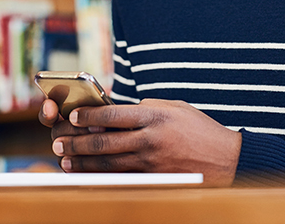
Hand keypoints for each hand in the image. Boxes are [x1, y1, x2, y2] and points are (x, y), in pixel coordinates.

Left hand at [50, 98, 241, 186]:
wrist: (226, 159)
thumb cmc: (199, 129)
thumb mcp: (175, 108)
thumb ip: (146, 108)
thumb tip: (116, 111)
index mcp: (155, 116)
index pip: (113, 114)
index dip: (89, 116)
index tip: (72, 115)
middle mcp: (151, 139)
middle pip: (105, 141)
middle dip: (77, 143)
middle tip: (58, 143)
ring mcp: (152, 162)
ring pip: (109, 163)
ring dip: (84, 162)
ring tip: (66, 160)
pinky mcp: (154, 178)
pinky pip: (122, 176)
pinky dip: (102, 175)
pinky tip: (87, 175)